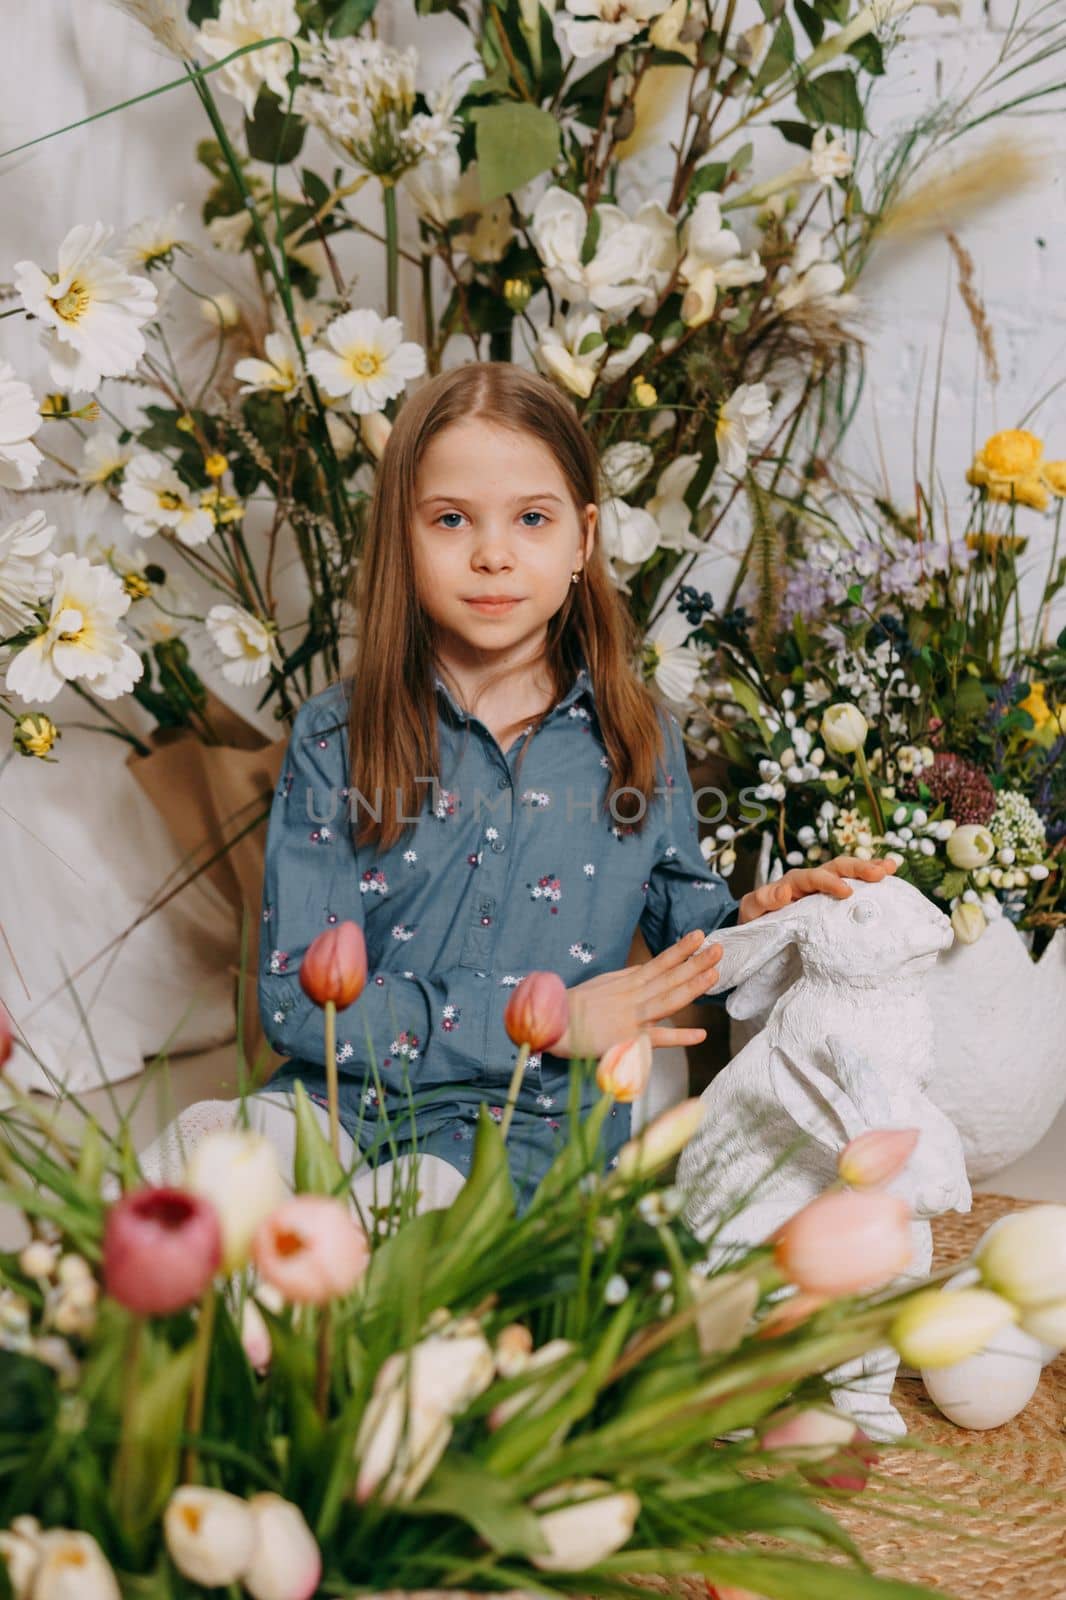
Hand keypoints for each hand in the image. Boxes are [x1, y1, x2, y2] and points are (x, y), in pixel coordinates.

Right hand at [546, 929, 723, 1059]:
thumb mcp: (603, 983)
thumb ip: (627, 977)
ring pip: (668, 999)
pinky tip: (700, 1034)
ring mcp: (633, 1016)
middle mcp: (633, 995)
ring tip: (715, 975)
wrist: (555, 1024)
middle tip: (720, 948)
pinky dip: (680, 1036)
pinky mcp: (629, 1039)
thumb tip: (646, 968)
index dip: (680, 950)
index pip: (659, 962)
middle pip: (670, 976)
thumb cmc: (576, 1005)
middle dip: (696, 962)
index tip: (699, 936)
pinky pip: (658, 1038)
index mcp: (627, 982)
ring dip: (693, 987)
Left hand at [738, 854, 897, 923]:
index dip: (829, 882)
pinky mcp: (834, 898)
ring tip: (890, 867)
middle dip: (857, 868)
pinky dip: (871, 879)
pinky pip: (855, 884)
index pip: (813, 877)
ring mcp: (825, 887)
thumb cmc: (756, 918)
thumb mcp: (753, 910)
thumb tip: (783, 891)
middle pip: (836, 867)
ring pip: (848, 872)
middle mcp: (811, 880)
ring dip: (869, 868)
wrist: (759, 926)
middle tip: (879, 873)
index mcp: (794, 882)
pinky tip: (891, 876)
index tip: (846, 891)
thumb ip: (763, 900)